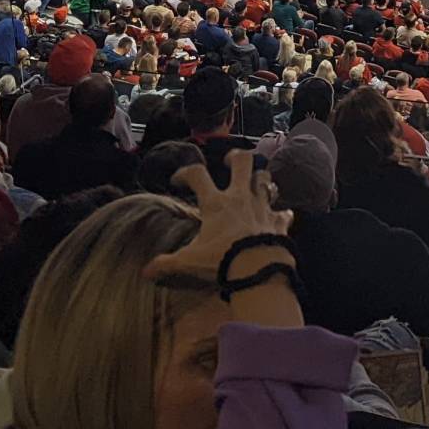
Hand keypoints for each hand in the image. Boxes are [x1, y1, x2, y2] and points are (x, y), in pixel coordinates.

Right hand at [153, 149, 290, 285]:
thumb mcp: (189, 262)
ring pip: (266, 179)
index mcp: (216, 204)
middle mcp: (240, 198)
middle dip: (236, 157)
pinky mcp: (278, 221)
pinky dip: (281, 214)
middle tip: (230, 162)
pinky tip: (278, 217)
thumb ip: (167, 263)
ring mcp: (262, 207)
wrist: (257, 270)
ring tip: (255, 184)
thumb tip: (145, 271)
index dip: (185, 172)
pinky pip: (284, 212)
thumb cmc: (222, 261)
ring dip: (261, 180)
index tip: (178, 180)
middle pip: (243, 162)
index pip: (198, 175)